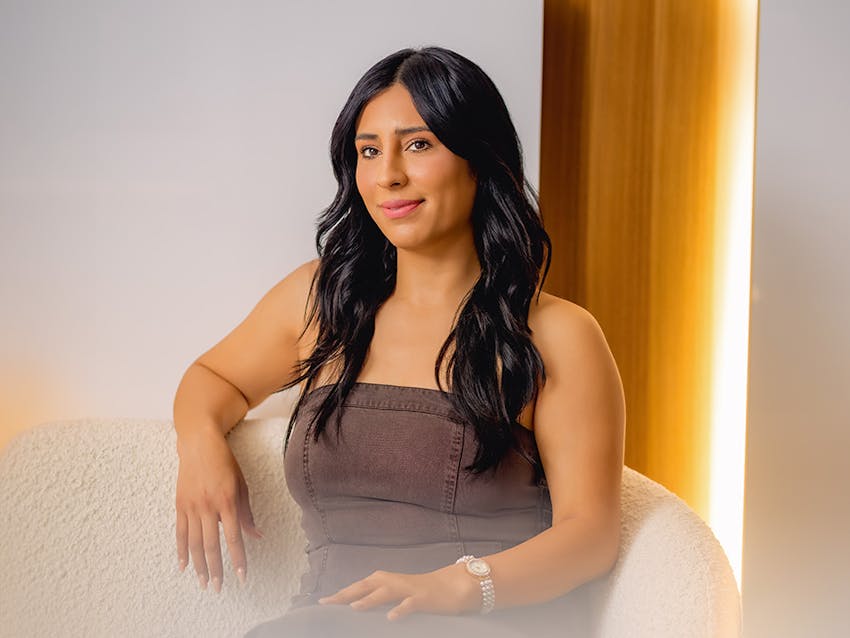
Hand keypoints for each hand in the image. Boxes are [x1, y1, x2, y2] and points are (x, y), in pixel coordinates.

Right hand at [175, 430, 263, 592]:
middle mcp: (208, 506)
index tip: (242, 576)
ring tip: (203, 583)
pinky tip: (184, 566)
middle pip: (211, 545)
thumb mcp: (242, 485)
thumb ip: (247, 513)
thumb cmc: (225, 464)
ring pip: (195, 543)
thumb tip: (257, 536)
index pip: (234, 537)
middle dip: (216, 569)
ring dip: (199, 566)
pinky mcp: (180, 505)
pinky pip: (180, 533)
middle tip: (219, 588)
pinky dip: (182, 551)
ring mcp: (191, 506)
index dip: (238, 559)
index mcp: (227, 501)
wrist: (199, 445)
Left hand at [317, 563, 480, 620]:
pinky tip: (391, 618)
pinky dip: (400, 609)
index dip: (341, 594)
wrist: (450, 587)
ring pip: (385, 592)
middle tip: (329, 603)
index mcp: (385, 581)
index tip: (322, 603)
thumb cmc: (418, 593)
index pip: (358, 587)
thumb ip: (377, 599)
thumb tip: (354, 607)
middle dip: (347, 594)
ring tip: (355, 608)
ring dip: (370, 599)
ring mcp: (408, 589)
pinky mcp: (423, 598)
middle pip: (366, 586)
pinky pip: (410, 604)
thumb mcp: (395, 595)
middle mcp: (393, 582)